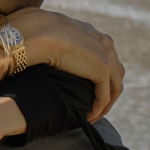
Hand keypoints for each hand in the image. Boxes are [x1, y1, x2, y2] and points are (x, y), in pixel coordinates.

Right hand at [6, 8, 123, 121]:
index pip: (106, 55)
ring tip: (93, 115)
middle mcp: (103, 42)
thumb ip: (53, 40)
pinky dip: (99, 109)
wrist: (35, 34)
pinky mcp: (101, 69)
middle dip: (109, 90)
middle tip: (94, 105)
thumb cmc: (32, 32)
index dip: (101, 75)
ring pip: (115, 86)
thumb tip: (38, 46)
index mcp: (92, 32)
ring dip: (106, 104)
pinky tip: (89, 117)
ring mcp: (106, 56)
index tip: (88, 89)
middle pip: (116, 72)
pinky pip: (105, 96)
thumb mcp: (47, 33)